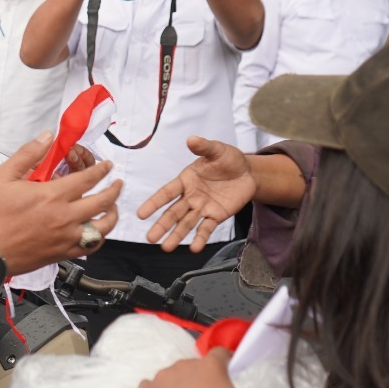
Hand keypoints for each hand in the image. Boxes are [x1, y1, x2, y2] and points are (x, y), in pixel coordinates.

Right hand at [0, 133, 121, 273]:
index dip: (102, 170)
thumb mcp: (4, 176)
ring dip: (112, 215)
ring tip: (113, 207)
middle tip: (117, 183)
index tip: (108, 166)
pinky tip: (98, 231)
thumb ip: (28, 154)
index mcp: (52, 196)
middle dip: (114, 190)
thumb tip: (47, 136)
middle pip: (102, 202)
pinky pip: (91, 247)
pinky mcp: (63, 254)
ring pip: (102, 227)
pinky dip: (100, 237)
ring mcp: (66, 238)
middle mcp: (64, 218)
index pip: (88, 179)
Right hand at [137, 136, 255, 251]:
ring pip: (186, 224)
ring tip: (166, 248)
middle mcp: (191, 196)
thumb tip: (191, 139)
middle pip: (173, 213)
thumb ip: (204, 147)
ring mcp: (202, 208)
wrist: (248, 172)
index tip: (141, 214)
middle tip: (150, 238)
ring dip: (176, 235)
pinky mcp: (216, 216)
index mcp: (186, 180)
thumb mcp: (217, 150)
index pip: (167, 193)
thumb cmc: (228, 159)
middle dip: (162, 225)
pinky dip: (200, 238)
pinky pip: (206, 228)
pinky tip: (194, 248)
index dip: (154, 203)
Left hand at [139, 349, 234, 387]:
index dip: (224, 363)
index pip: (220, 353)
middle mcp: (185, 365)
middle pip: (193, 365)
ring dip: (176, 385)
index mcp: (211, 365)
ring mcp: (163, 377)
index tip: (226, 374)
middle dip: (198, 378)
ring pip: (171, 375)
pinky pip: (148, 386)